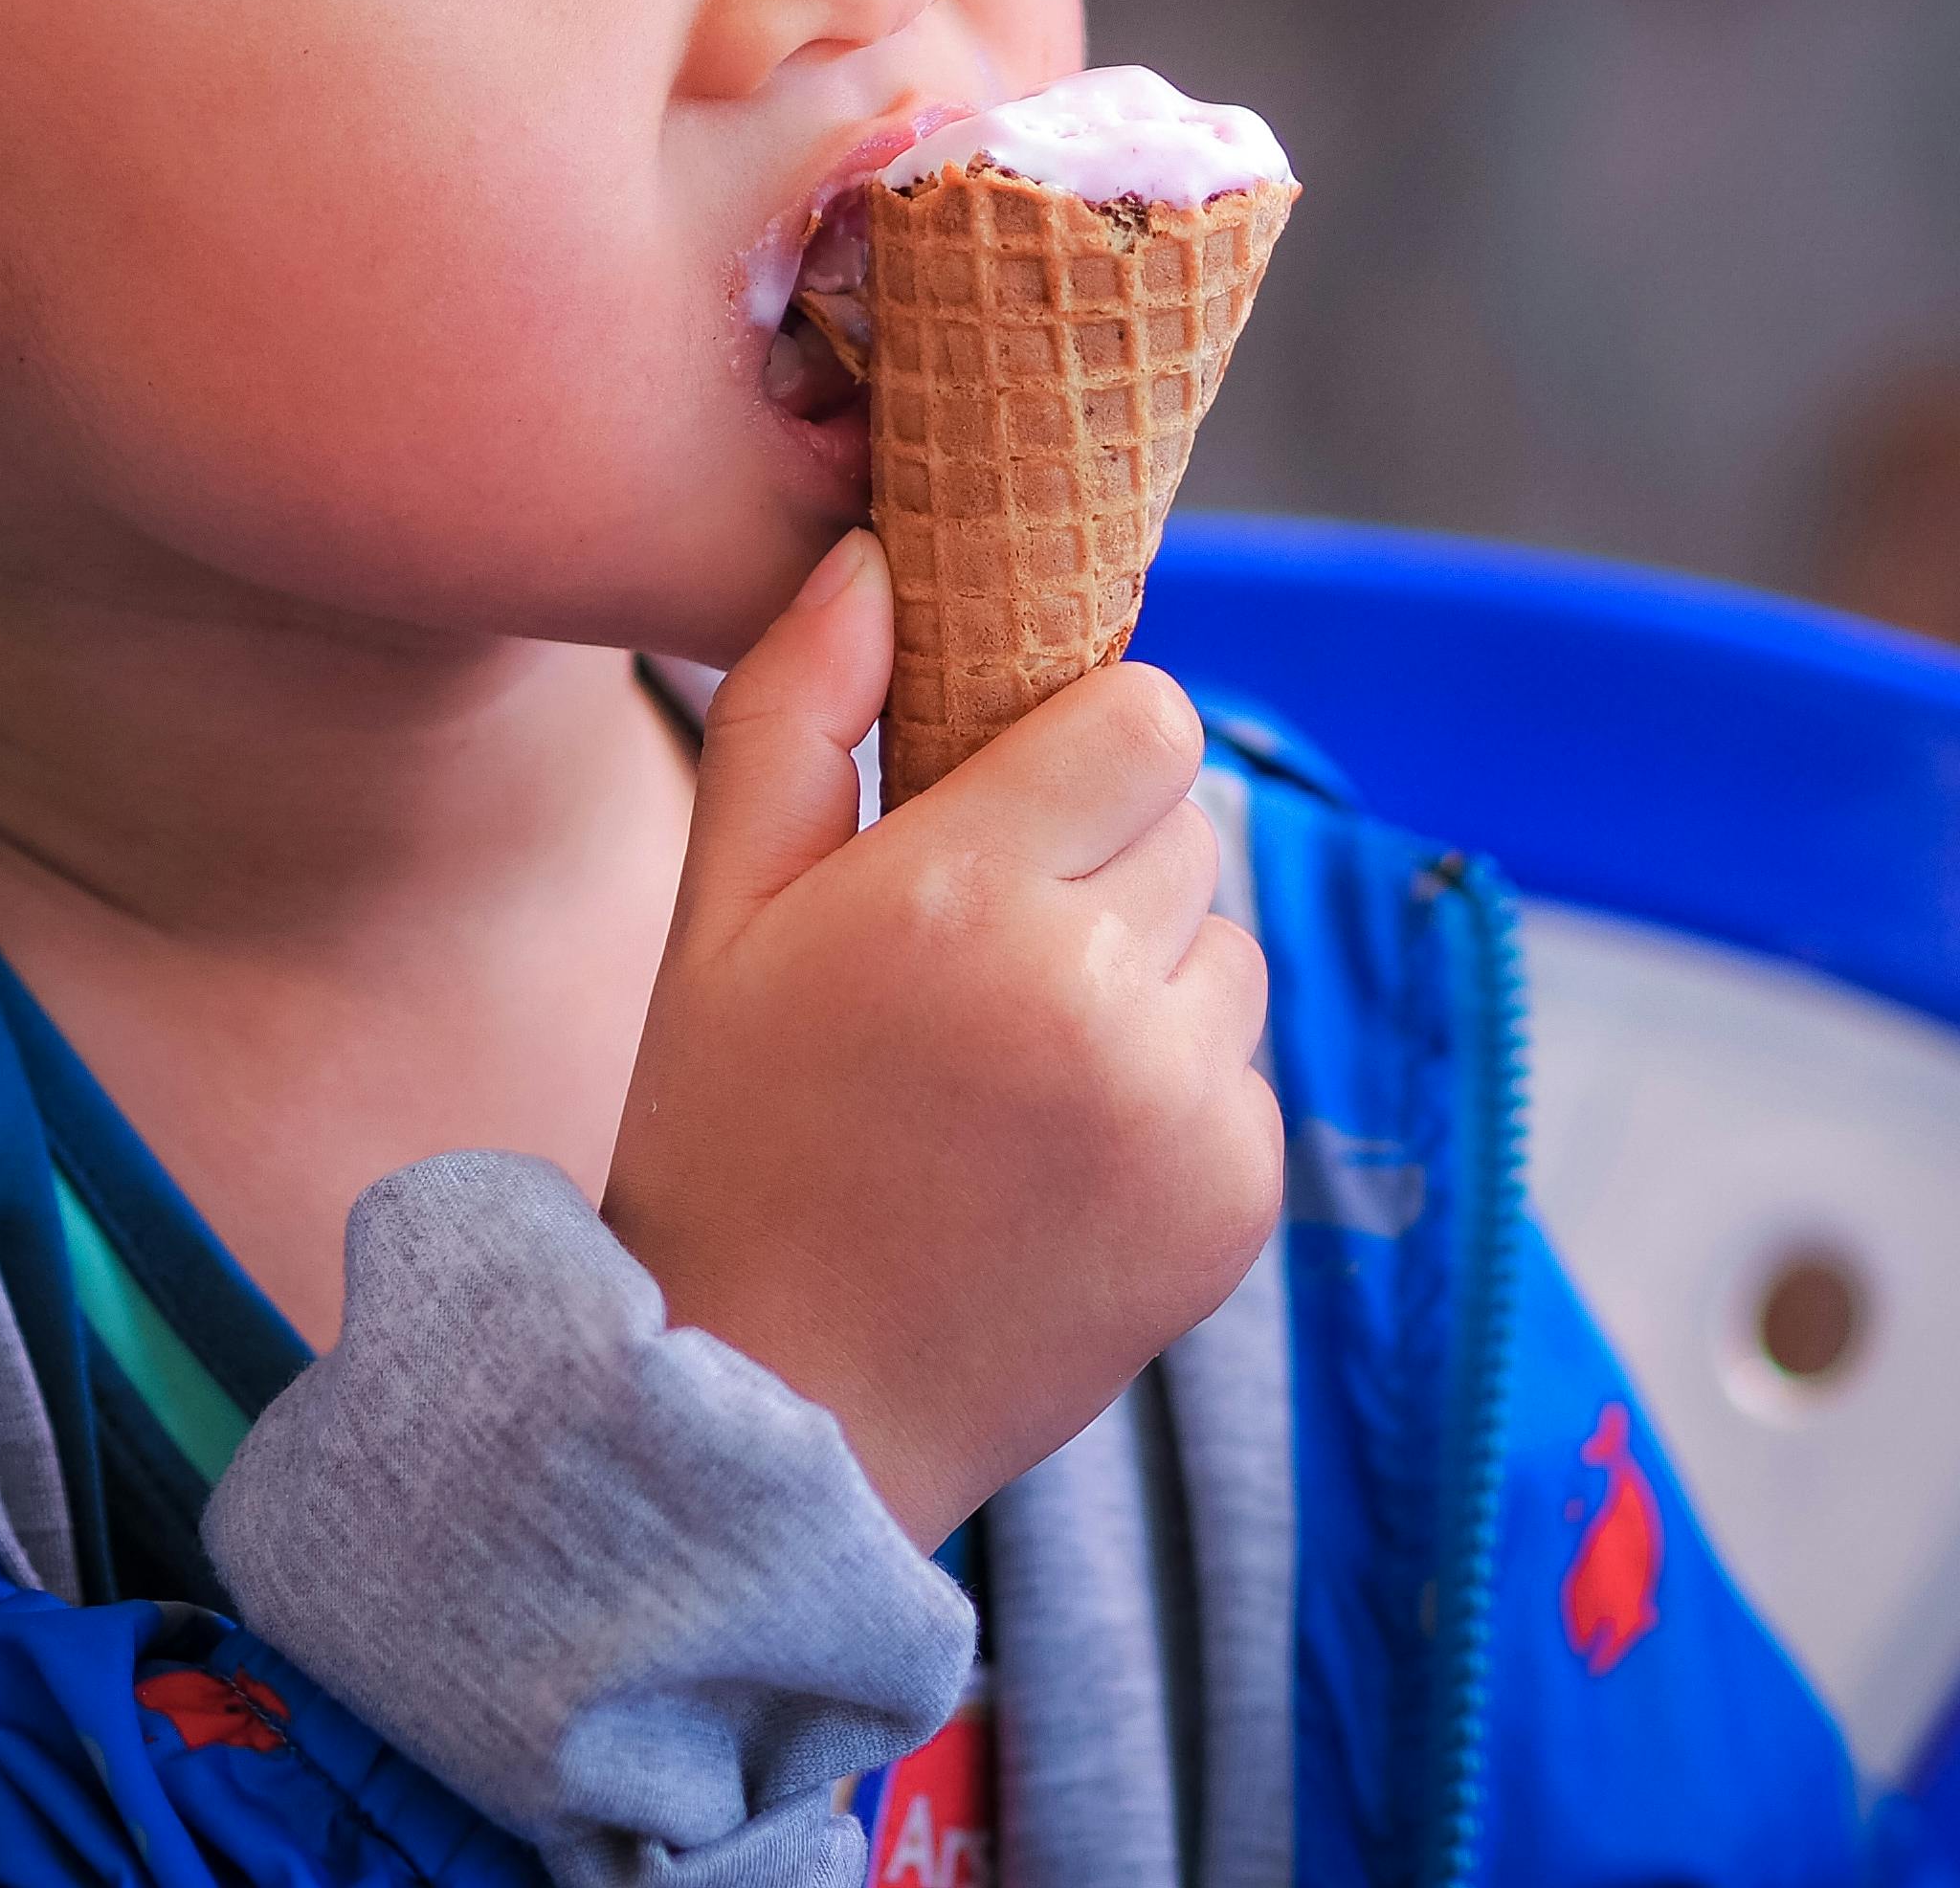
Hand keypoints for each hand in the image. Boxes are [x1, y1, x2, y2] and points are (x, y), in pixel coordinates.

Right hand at [600, 531, 1280, 1545]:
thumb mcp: (718, 908)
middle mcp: (1090, 991)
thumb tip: (881, 551)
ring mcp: (1178, 1105)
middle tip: (980, 962)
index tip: (1012, 803)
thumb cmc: (732, 1131)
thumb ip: (799, 708)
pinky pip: (1241, 1070)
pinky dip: (1171, 1095)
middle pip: (1190, 821)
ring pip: (1227, 943)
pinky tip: (1053, 1157)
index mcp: (958, 894)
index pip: (1145, 715)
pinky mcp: (1235, 1199)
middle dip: (1104, 860)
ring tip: (1009, 1068)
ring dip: (1146, 975)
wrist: (776, 1407)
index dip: (1083, 745)